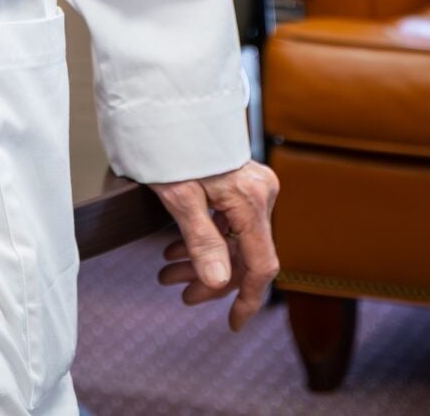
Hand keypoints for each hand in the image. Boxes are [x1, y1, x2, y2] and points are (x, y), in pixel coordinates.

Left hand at [150, 159, 281, 329]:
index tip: (233, 323)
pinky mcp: (241, 181)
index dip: (247, 299)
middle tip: (178, 293)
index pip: (261, 265)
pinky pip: (230, 221)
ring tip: (167, 273)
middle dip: (209, 278)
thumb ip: (201, 240)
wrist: (168, 105)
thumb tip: (218, 281)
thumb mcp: (179, 197)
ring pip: (234, 239)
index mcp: (250, 200)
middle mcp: (260, 193)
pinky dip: (205, 238)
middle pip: (244, 254)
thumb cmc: (171, 145)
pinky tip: (175, 248)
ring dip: (202, 260)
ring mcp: (253, 186)